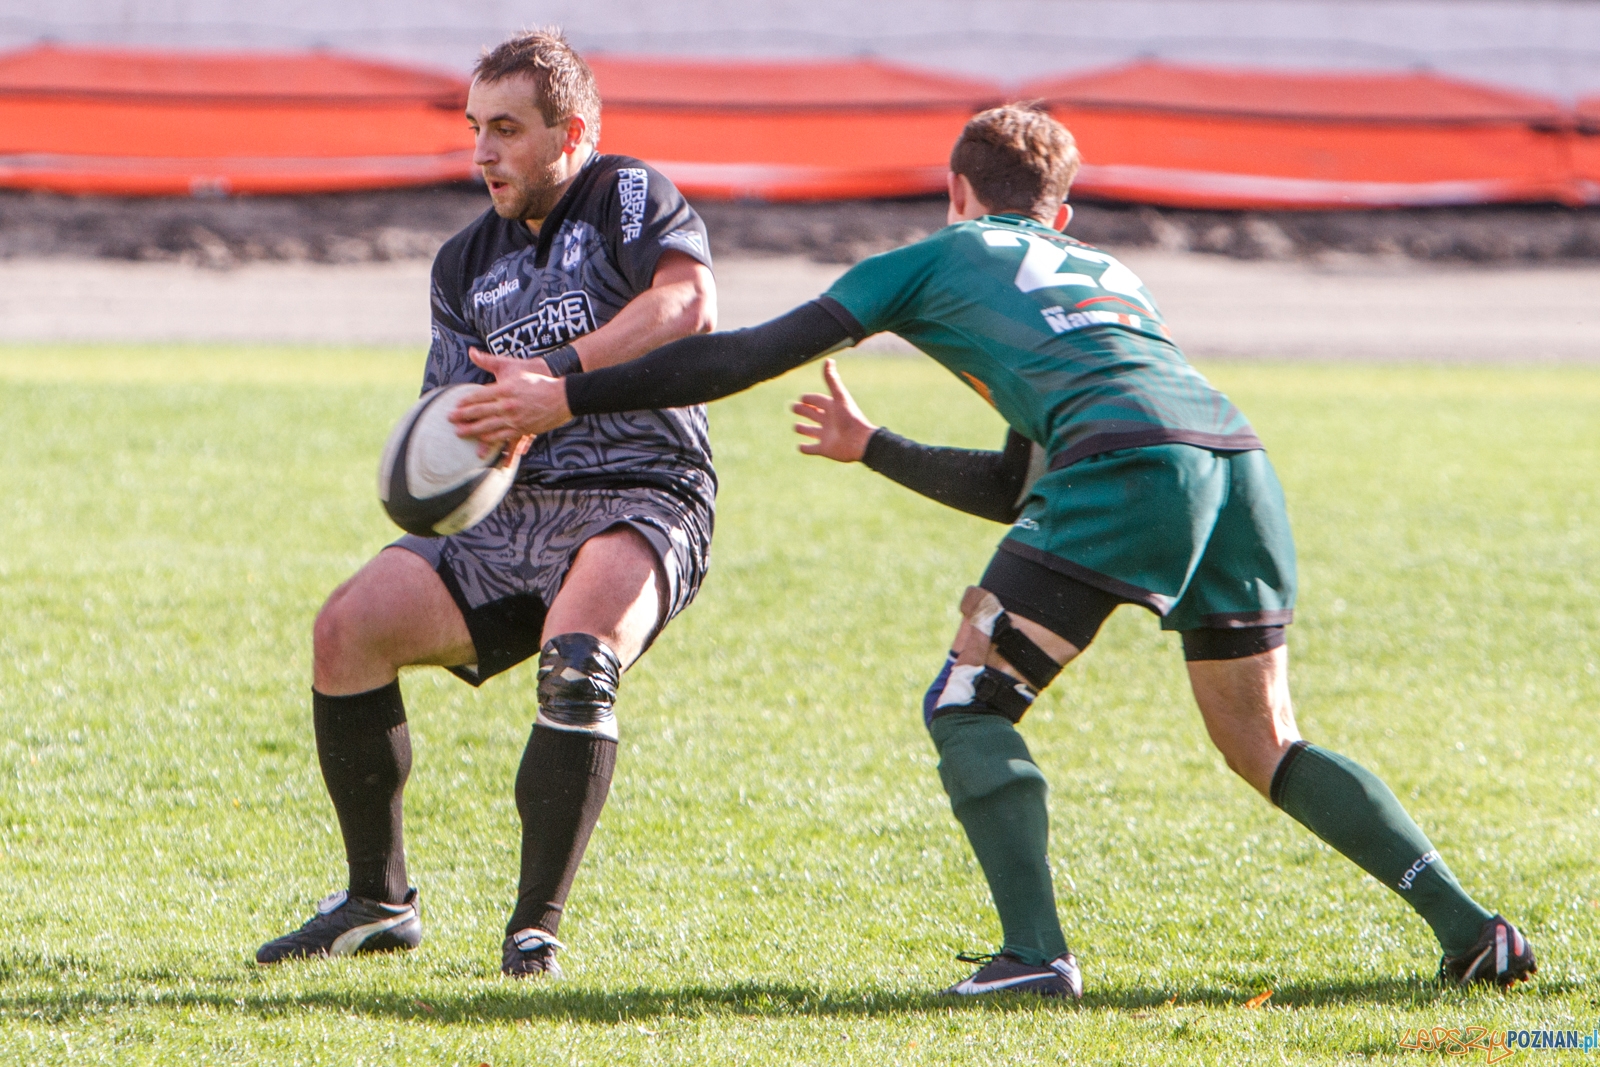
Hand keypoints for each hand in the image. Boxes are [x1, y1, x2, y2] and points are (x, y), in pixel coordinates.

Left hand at [449, 348, 573, 454]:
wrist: (562, 396)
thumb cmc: (537, 380)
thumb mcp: (513, 367)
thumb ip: (490, 361)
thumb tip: (471, 352)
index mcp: (505, 389)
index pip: (479, 396)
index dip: (465, 401)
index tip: (455, 404)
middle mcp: (508, 405)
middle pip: (480, 412)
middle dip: (463, 416)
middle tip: (450, 419)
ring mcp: (515, 418)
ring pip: (488, 426)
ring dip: (473, 430)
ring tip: (460, 432)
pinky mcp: (523, 429)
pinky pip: (503, 436)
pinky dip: (492, 439)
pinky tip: (482, 440)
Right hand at [791, 358, 876, 462]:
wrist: (859, 441)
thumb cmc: (850, 418)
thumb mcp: (839, 397)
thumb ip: (832, 380)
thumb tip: (828, 360)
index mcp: (833, 408)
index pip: (819, 401)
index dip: (811, 399)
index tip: (802, 397)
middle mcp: (829, 421)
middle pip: (814, 414)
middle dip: (804, 411)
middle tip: (793, 407)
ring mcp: (826, 436)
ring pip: (812, 431)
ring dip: (804, 429)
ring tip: (795, 427)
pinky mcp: (824, 449)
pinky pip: (812, 449)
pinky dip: (805, 448)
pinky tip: (799, 446)